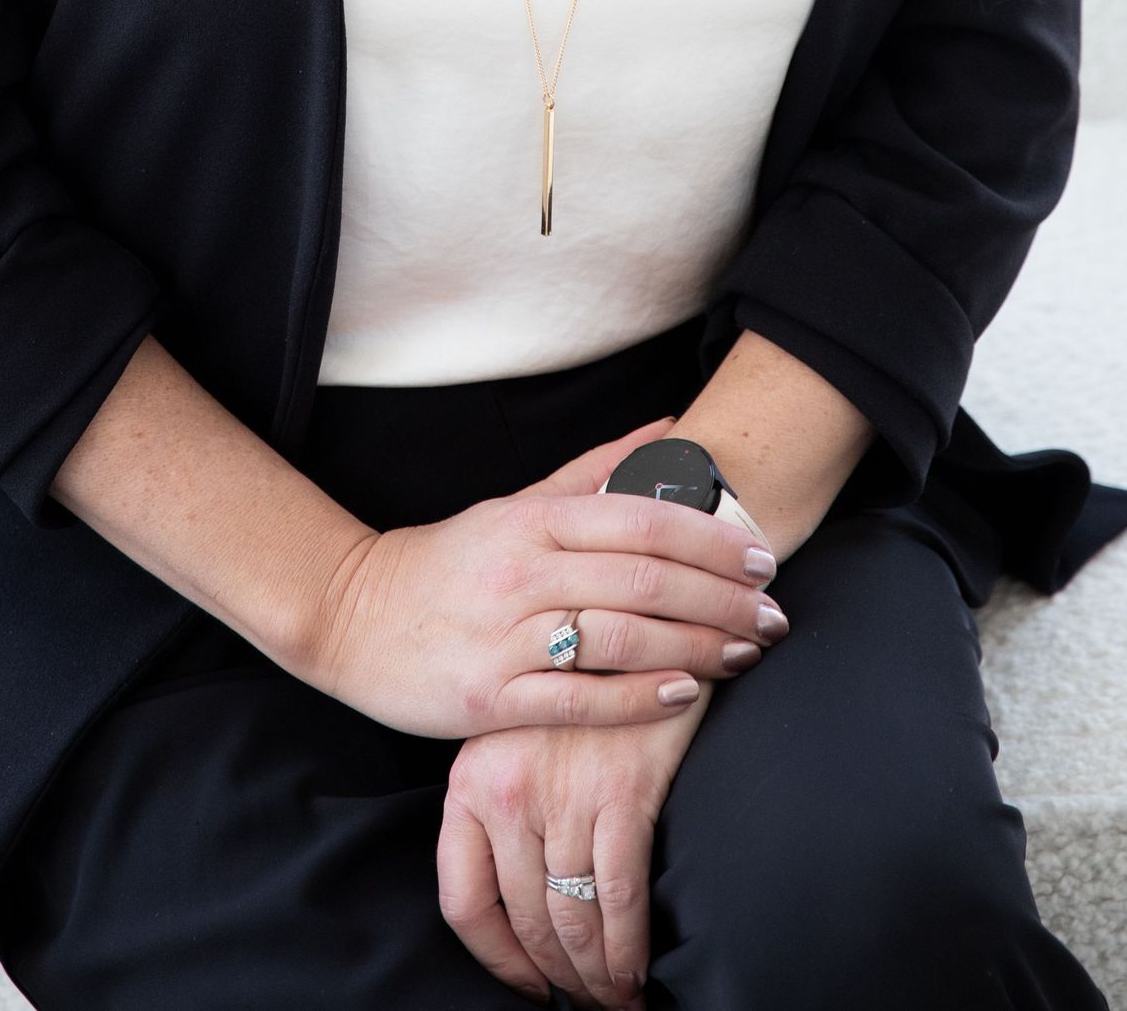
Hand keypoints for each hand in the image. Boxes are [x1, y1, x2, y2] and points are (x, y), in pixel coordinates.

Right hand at [303, 419, 782, 739]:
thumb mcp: (514, 504)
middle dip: (723, 599)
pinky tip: (684, 693)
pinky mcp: (489, 699)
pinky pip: (579, 699)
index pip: (640, 520)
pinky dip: (639, 696)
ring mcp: (504, 636)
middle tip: (775, 615)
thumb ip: (592, 470)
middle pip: (644, 580)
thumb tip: (668, 426)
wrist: (350, 617)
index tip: (762, 556)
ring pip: (620, 638)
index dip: (710, 539)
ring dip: (697, 647)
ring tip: (746, 653)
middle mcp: (521, 572)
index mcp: (531, 519)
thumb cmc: (446, 562)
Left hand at [438, 696, 710, 1006]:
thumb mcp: (519, 736)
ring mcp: (562, 792)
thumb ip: (508, 807)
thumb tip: (527, 905)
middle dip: (561, 977)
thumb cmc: (581, 687)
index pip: (464, 900)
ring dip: (599, 975)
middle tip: (589, 1001)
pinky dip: (630, 947)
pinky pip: (620, 898)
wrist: (639, 618)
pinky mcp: (622, 791)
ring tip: (618, 996)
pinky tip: (640, 968)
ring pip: (574, 921)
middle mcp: (507, 791)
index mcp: (470, 780)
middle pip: (526, 921)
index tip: (530, 986)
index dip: (496, 959)